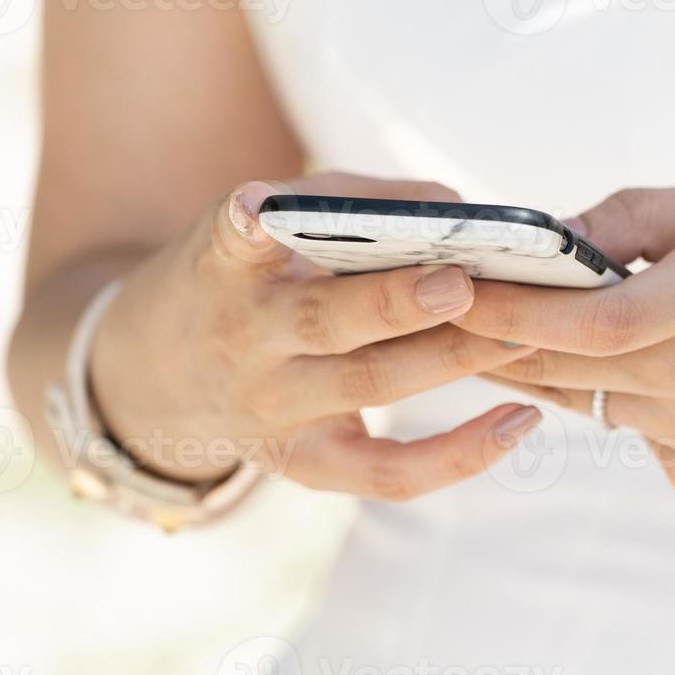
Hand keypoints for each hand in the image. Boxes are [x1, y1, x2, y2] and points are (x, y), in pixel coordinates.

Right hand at [90, 172, 542, 499]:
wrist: (155, 378)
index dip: (249, 223)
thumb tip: (459, 208)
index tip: (259, 206)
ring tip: (519, 334)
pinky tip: (519, 422)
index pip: (233, 242)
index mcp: (227, 269)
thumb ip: (353, 202)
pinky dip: (460, 455)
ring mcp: (274, 410)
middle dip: (397, 303)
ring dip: (450, 359)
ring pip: (370, 388)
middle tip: (461, 282)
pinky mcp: (306, 462)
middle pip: (325, 323)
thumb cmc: (245, 277)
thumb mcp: (266, 225)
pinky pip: (389, 472)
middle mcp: (246, 341)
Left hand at [456, 187, 674, 505]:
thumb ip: (650, 217)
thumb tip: (558, 233)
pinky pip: (633, 429)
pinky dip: (622, 394)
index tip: (448, 277)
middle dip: (494, 334)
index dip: (507, 303)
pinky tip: (664, 367)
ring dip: (547, 361)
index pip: (585, 316)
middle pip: (563, 366)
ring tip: (519, 319)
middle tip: (442, 299)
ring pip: (588, 398)